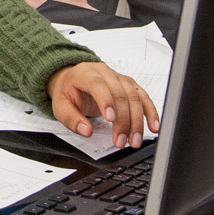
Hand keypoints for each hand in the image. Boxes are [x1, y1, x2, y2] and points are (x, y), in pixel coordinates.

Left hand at [46, 61, 160, 147]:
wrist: (73, 79)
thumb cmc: (68, 91)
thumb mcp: (60, 105)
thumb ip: (71, 119)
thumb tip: (86, 131)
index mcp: (86, 74)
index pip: (99, 85)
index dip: (106, 101)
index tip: (110, 120)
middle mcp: (106, 73)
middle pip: (120, 94)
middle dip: (123, 120)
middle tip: (122, 141)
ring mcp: (120, 79)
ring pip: (134, 97)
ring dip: (137, 121)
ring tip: (135, 140)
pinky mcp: (130, 86)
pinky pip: (143, 97)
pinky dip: (151, 112)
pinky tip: (154, 126)